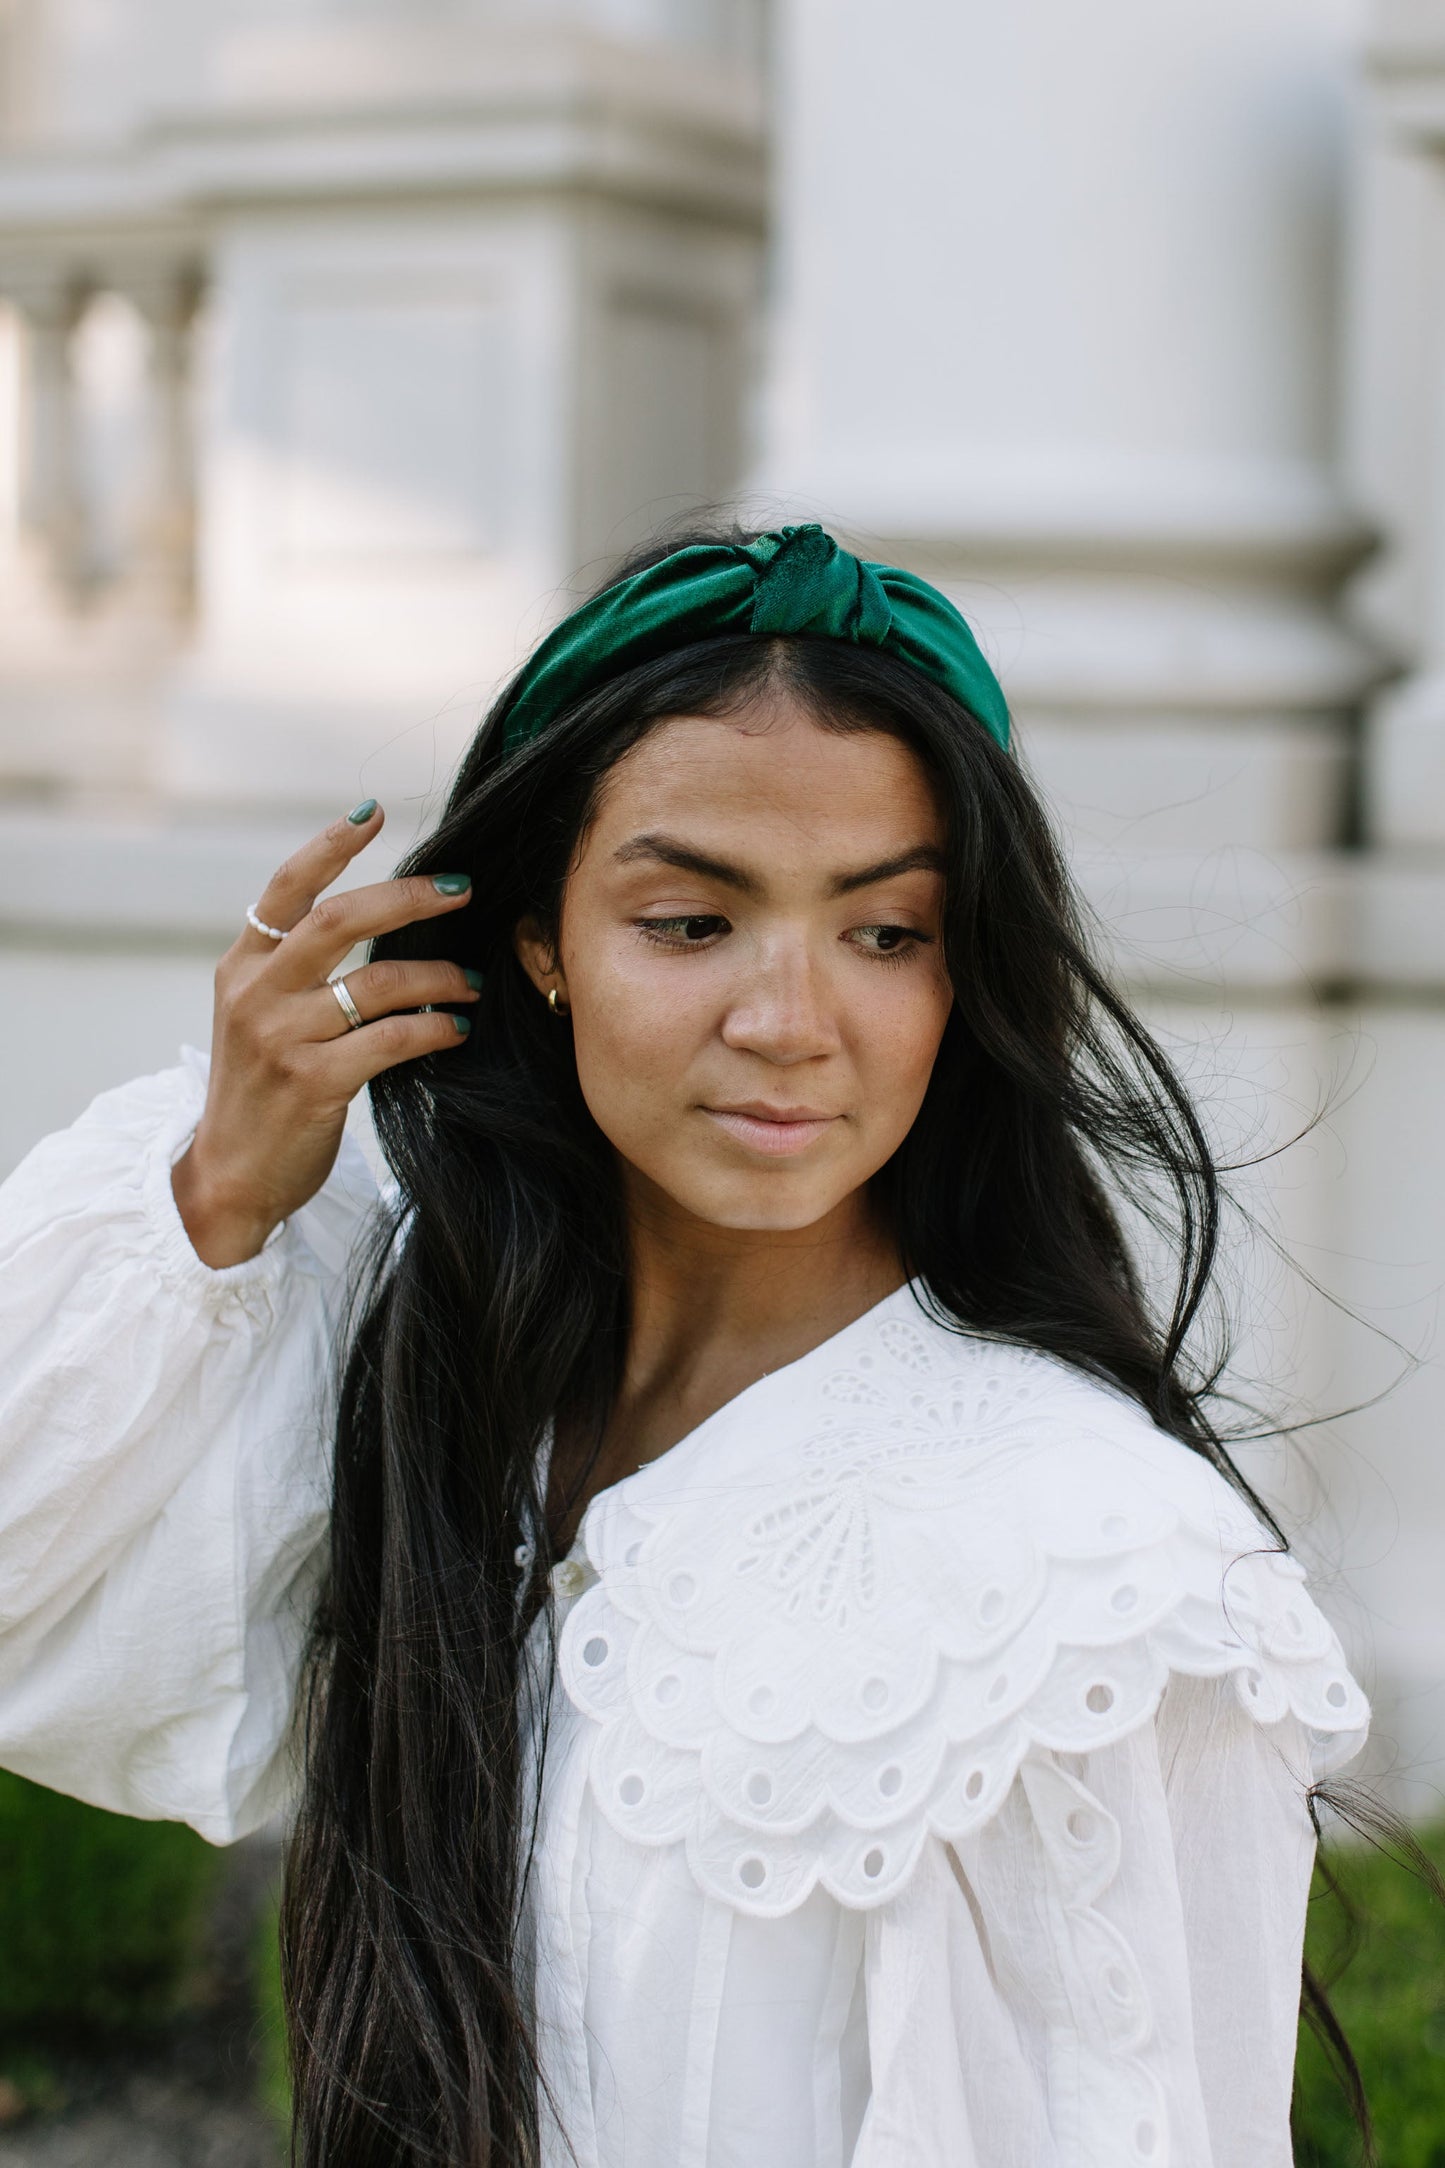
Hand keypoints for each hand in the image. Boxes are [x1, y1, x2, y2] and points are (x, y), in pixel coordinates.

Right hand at [171, 803, 477, 1266]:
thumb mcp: (258, 1018)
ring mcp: (282, 1038)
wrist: (230, 1178)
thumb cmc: (261, 1094)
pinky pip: (392, 1040)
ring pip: (378, 982)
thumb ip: (296, 971)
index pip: (287, 888)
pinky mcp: (312, 1083)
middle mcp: (256, 993)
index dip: (331, 845)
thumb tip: (380, 921)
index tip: (375, 812)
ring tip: (469, 983)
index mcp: (243, 967)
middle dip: (410, 898)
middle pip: (340, 920)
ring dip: (438, 977)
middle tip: (461, 890)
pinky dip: (434, 1030)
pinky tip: (456, 1030)